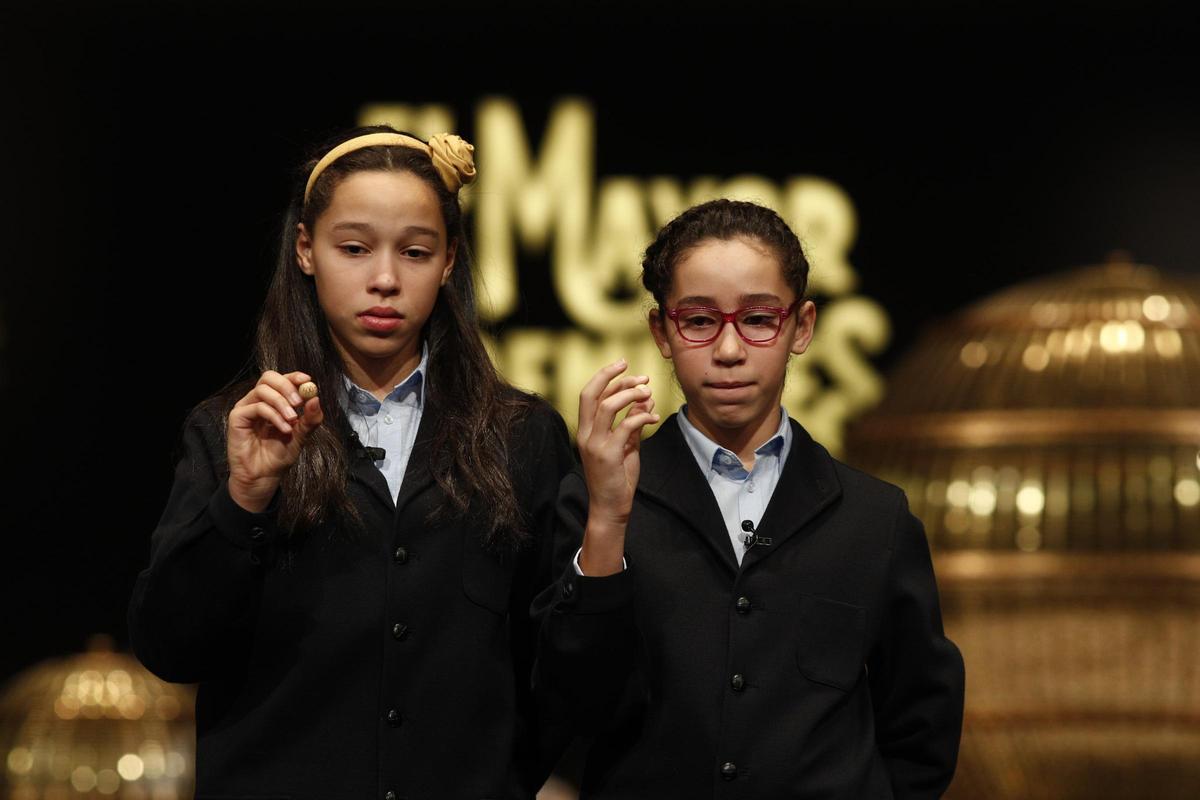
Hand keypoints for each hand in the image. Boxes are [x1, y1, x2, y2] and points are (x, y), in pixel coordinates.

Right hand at [226, 370, 323, 512]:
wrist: (264, 477)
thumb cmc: (279, 456)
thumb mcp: (301, 435)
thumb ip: (310, 419)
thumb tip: (316, 398)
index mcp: (273, 402)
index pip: (282, 379)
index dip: (294, 377)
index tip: (308, 381)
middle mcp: (258, 401)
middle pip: (268, 378)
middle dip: (287, 386)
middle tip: (299, 402)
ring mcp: (246, 408)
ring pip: (262, 390)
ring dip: (282, 403)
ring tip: (292, 421)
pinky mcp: (237, 418)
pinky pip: (257, 407)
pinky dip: (274, 416)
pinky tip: (285, 429)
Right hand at [576, 359, 659, 574]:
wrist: (610, 507)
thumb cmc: (617, 477)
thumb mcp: (626, 445)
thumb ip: (633, 423)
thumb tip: (646, 399)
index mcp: (586, 431)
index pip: (590, 395)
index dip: (605, 377)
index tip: (624, 366)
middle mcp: (586, 435)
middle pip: (591, 394)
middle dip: (610, 376)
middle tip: (631, 366)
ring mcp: (595, 445)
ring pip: (607, 406)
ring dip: (630, 394)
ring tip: (647, 392)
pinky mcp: (608, 455)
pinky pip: (626, 426)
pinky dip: (642, 416)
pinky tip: (654, 417)